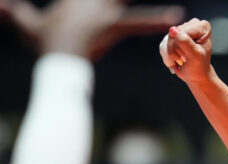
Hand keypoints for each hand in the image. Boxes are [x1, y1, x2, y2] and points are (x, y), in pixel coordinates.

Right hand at [0, 0, 182, 58]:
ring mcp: (101, 10)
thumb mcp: (28, 26)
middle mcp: (91, 1)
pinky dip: (156, 19)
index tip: (99, 0)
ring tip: (174, 11)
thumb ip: (16, 14)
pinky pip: (138, 21)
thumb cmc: (43, 45)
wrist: (52, 60)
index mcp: (77, 0)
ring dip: (150, 11)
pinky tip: (177, 16)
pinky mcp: (110, 24)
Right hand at [159, 19, 212, 84]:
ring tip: (181, 60)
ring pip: (166, 39)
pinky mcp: (173, 36)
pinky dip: (167, 55)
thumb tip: (173, 30)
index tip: (189, 57)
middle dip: (176, 51)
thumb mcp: (195, 56)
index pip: (182, 33)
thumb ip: (185, 42)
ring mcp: (182, 29)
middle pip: (173, 35)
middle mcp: (193, 24)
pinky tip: (176, 60)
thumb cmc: (199, 67)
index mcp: (203, 27)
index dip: (182, 47)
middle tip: (185, 59)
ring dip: (170, 54)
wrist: (196, 76)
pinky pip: (163, 44)